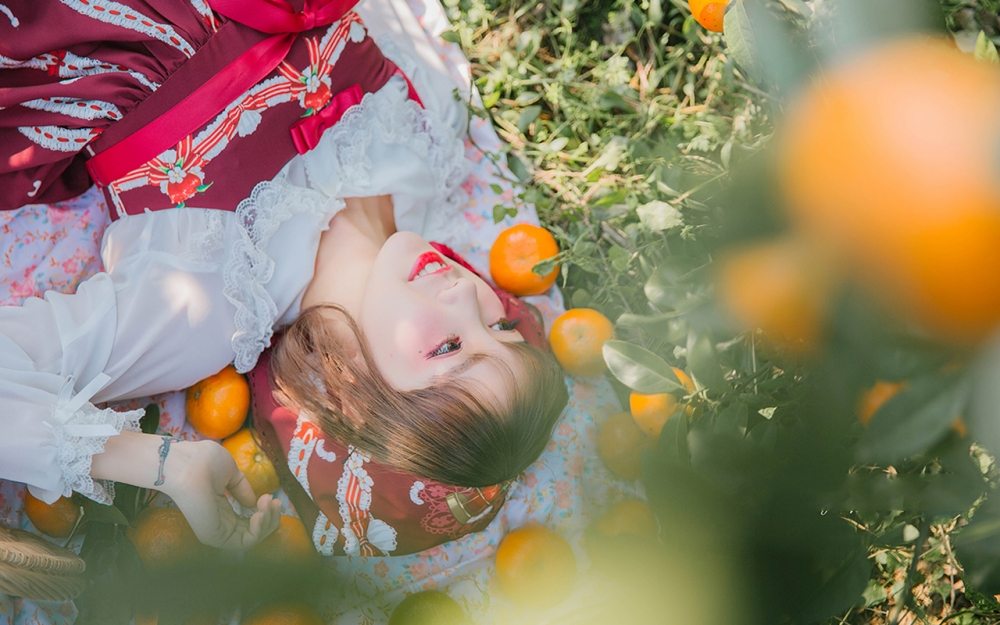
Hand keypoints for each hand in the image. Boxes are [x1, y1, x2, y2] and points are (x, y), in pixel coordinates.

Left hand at [157, 440, 282, 549]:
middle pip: (253, 532)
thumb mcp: (231, 472)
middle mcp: (220, 523)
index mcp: (222, 509)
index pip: (248, 522)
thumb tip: (253, 502)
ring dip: (268, 521)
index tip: (272, 496)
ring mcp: (217, 531)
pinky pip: (245, 542)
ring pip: (252, 539)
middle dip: (271, 518)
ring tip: (268, 502)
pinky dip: (259, 529)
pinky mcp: (214, 536)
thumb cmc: (203, 462)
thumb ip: (242, 489)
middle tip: (276, 500)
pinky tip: (260, 511)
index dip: (266, 512)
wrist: (187, 464)